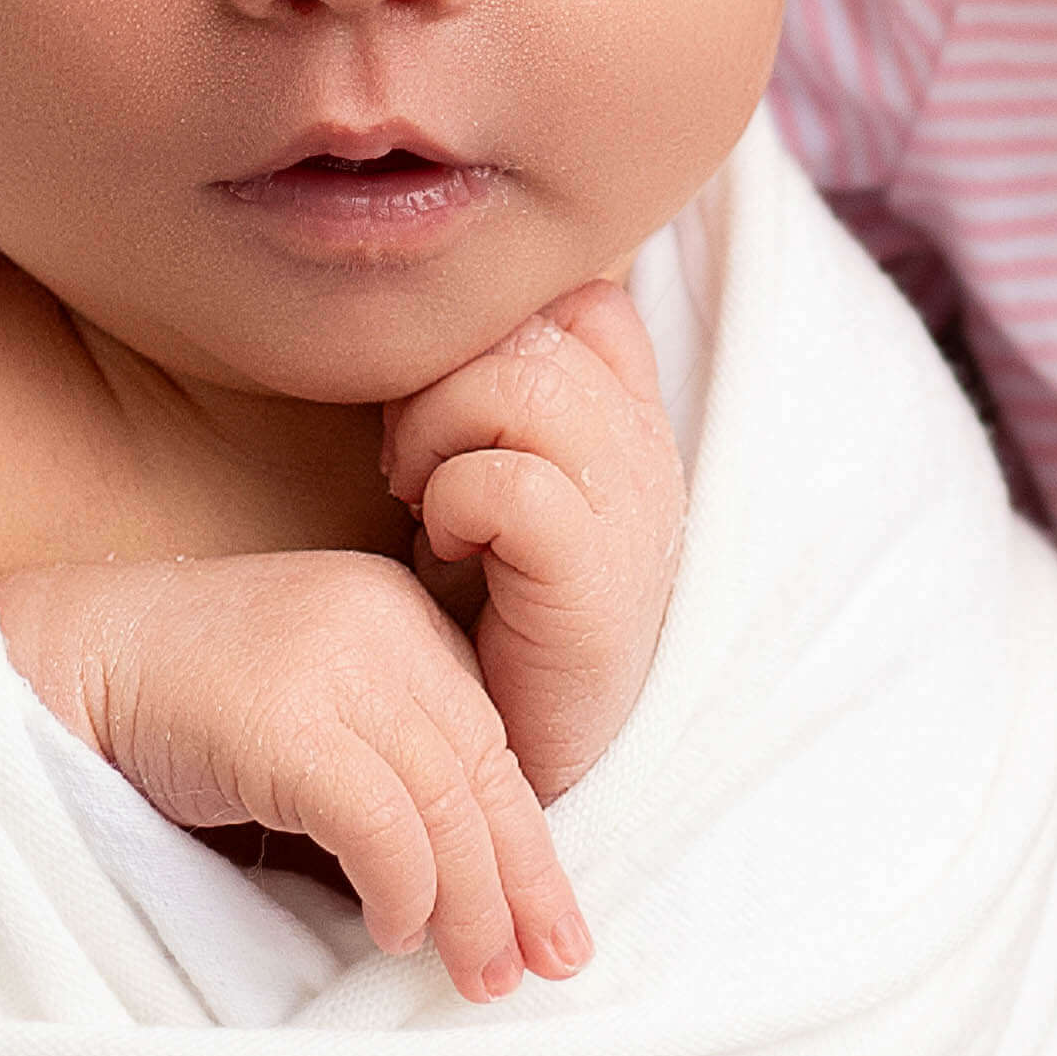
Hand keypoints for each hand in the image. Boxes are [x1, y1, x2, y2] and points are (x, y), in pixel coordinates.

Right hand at [0, 547, 592, 993]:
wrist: (45, 664)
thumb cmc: (162, 709)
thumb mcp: (295, 716)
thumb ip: (374, 764)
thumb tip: (457, 887)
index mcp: (392, 614)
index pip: (488, 738)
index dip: (526, 837)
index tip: (548, 920)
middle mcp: (379, 623)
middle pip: (483, 770)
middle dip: (520, 880)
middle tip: (541, 966)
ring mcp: (334, 664)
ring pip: (446, 804)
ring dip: (471, 905)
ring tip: (476, 975)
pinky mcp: (287, 718)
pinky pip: (383, 824)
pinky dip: (404, 890)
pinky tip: (394, 932)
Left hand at [380, 274, 680, 799]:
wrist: (509, 756)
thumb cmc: (483, 612)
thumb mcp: (490, 480)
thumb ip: (489, 393)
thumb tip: (411, 314)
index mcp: (629, 417)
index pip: (578, 298)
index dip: (493, 333)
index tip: (445, 415)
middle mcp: (647, 447)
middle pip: (530, 325)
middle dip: (438, 383)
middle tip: (409, 466)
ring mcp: (633, 507)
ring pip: (515, 383)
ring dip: (435, 434)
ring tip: (423, 501)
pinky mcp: (594, 573)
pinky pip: (505, 481)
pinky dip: (452, 503)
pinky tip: (446, 551)